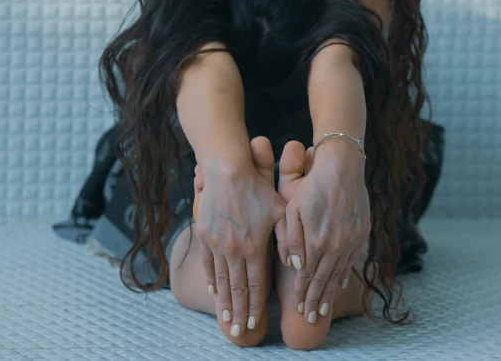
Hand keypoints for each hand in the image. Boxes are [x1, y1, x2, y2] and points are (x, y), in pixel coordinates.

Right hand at [193, 138, 286, 336]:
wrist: (227, 171)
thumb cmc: (258, 189)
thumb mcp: (281, 211)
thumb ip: (288, 239)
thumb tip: (295, 263)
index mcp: (255, 247)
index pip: (255, 285)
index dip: (256, 306)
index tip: (255, 324)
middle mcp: (234, 250)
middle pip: (236, 289)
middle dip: (239, 312)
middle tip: (239, 331)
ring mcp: (217, 243)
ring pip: (220, 280)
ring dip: (224, 302)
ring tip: (226, 318)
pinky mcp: (204, 235)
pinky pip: (207, 264)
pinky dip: (211, 280)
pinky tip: (213, 292)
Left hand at [278, 138, 370, 322]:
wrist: (342, 167)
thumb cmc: (311, 186)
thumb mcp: (292, 210)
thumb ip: (290, 240)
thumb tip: (294, 266)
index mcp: (316, 241)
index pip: (307, 275)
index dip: (302, 293)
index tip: (299, 309)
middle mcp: (335, 245)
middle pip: (324, 279)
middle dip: (317, 300)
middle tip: (311, 318)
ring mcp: (351, 240)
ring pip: (340, 273)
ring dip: (331, 292)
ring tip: (325, 309)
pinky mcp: (362, 233)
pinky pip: (352, 259)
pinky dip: (345, 273)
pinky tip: (342, 283)